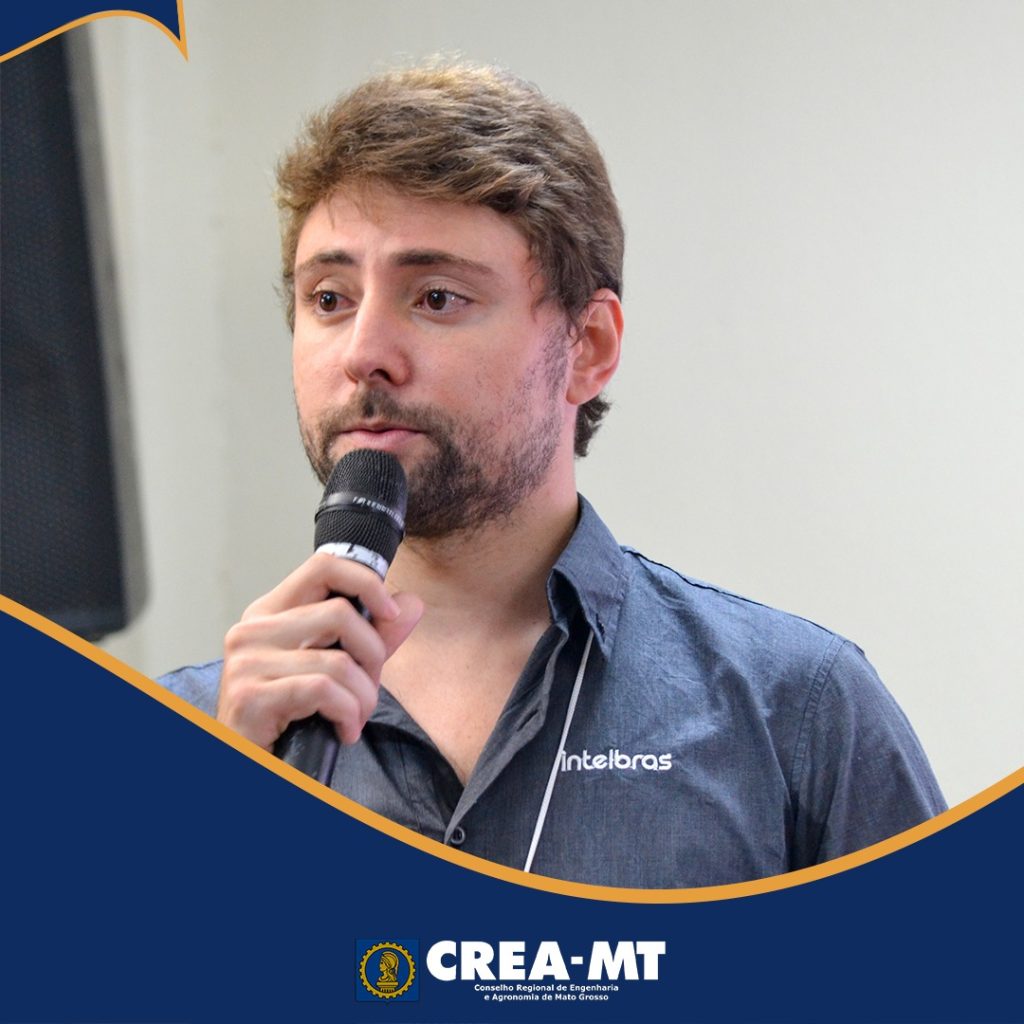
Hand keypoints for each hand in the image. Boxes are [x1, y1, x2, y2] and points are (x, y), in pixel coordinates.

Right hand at [217, 552, 422, 749]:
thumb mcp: (336, 671)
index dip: (366, 582)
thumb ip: (372, 638)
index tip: (390, 613)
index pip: (323, 567)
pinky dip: (346, 714)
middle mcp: (252, 629)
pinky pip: (323, 690)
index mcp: (270, 613)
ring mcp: (246, 661)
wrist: (252, 767)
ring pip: (338, 660)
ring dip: (362, 697)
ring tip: (355, 717)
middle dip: (372, 656)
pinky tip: (343, 731)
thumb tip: (411, 603)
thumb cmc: (289, 718)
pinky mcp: (250, 695)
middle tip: (368, 688)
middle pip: (341, 613)